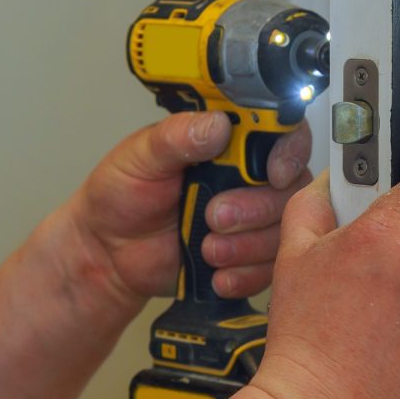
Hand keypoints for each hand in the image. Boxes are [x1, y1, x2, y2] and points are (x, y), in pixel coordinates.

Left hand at [66, 112, 312, 307]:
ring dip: (248, 246)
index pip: (284, 134)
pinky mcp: (251, 255)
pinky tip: (216, 273)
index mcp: (230, 143)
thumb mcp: (140, 157)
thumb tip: (217, 124)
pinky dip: (245, 274)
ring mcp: (254, 218)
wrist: (108, 253)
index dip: (289, 153)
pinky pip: (271, 267)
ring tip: (207, 249)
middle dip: (256, 209)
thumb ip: (177, 136)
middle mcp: (250, 177)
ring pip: (284, 229)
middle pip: (291, 188)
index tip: (273, 174)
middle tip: (214, 217)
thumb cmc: (121, 197)